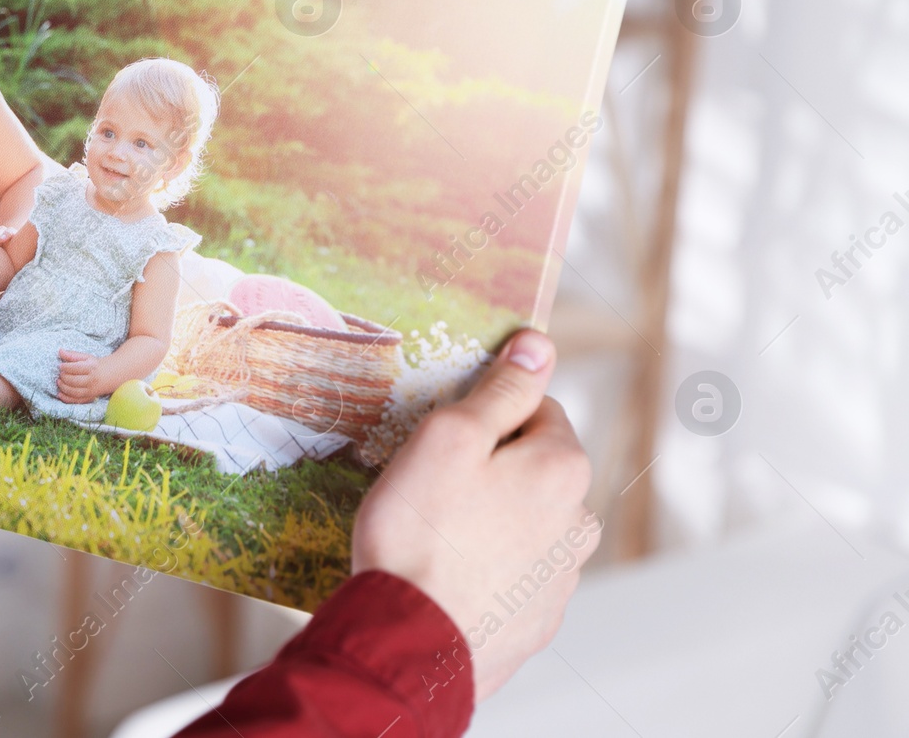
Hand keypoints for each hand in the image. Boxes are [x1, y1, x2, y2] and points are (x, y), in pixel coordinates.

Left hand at [56, 350, 106, 403]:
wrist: (109, 376)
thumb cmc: (95, 365)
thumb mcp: (86, 357)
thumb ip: (72, 355)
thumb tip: (60, 351)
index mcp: (91, 368)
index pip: (76, 368)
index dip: (65, 367)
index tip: (60, 366)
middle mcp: (92, 380)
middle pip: (74, 381)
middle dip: (64, 377)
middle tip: (60, 374)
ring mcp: (91, 390)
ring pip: (74, 392)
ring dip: (63, 388)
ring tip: (59, 382)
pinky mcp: (89, 397)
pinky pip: (77, 401)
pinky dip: (67, 399)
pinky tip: (60, 394)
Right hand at [350, 329, 596, 702]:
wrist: (410, 644)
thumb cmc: (420, 534)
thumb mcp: (449, 438)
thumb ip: (500, 390)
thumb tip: (539, 345)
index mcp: (563, 468)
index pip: (536, 409)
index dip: (486, 415)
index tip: (445, 436)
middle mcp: (579, 523)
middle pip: (533, 468)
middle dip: (490, 470)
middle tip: (431, 485)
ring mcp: (561, 579)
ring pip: (525, 523)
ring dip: (489, 520)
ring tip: (432, 536)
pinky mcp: (536, 621)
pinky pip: (512, 575)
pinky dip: (485, 568)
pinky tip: (444, 576)